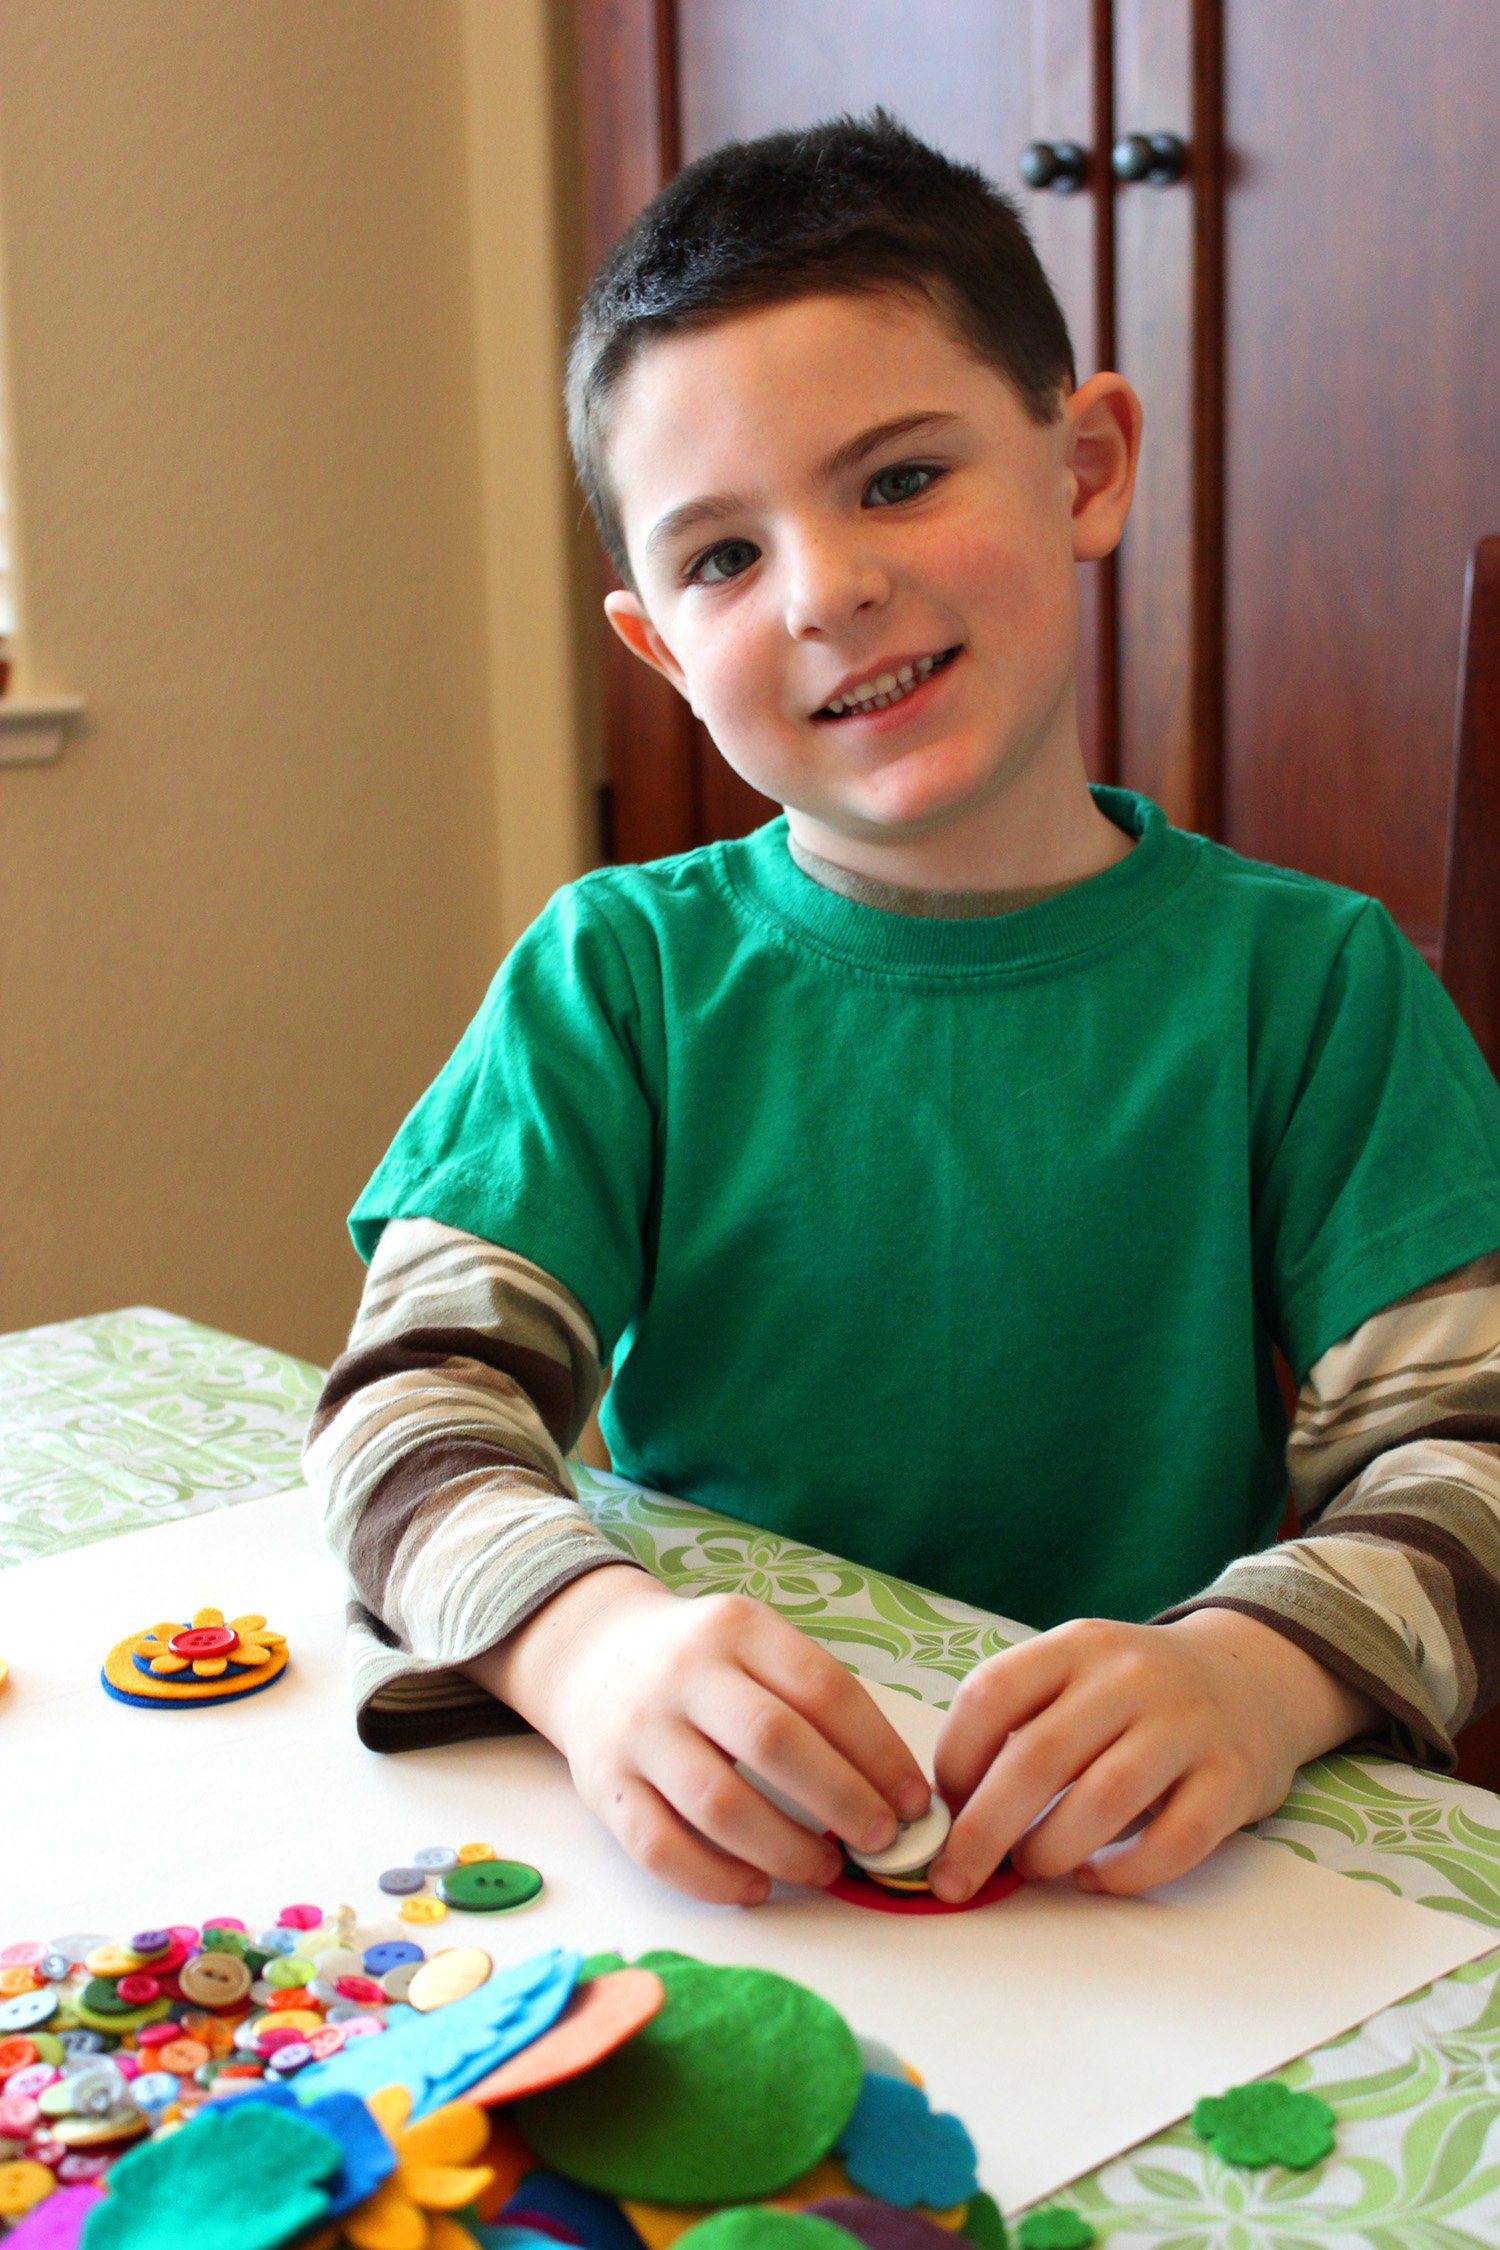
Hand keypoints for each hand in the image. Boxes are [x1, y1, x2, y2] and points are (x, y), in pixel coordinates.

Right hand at [468, 1564, 932, 1905]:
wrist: (590, 1655)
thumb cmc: (702, 1662)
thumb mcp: (754, 1643)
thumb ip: (811, 1699)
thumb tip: (892, 1788)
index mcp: (738, 1629)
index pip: (824, 1689)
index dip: (879, 1751)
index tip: (914, 1801)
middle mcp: (685, 1674)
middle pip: (774, 1742)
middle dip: (842, 1801)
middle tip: (882, 1841)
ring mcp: (638, 1731)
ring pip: (719, 1804)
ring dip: (786, 1850)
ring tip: (825, 1869)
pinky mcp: (604, 1787)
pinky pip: (660, 1848)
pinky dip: (715, 1879)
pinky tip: (756, 1887)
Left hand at [927, 1608, 1378, 1901]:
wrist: (1252, 1680)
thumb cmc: (1136, 1695)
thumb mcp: (1077, 1674)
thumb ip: (1021, 1721)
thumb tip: (951, 1808)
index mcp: (1077, 1647)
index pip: (991, 1695)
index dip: (954, 1760)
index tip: (944, 1809)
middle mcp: (1130, 1676)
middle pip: (1038, 1757)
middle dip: (983, 1830)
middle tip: (955, 1875)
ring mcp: (1186, 1724)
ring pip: (1104, 1799)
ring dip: (1051, 1849)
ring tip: (1032, 1868)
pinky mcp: (1232, 1778)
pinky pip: (1174, 1840)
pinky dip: (1126, 1871)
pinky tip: (1096, 1877)